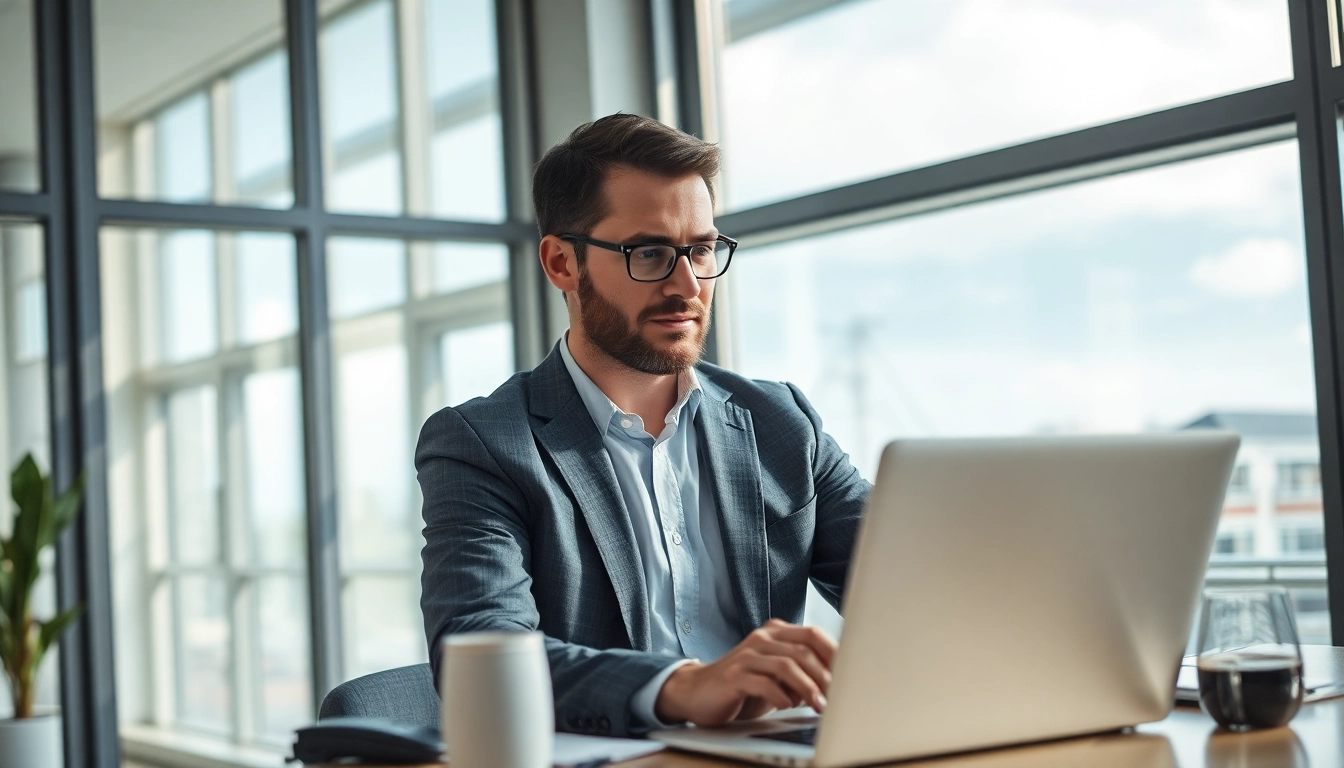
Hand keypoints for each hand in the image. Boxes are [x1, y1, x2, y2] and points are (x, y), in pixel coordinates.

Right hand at [653, 618, 836, 726]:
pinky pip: (764, 682)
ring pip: (787, 664)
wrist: (697, 693)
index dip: (834, 654)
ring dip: (808, 688)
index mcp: (775, 633)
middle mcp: (761, 638)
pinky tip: (786, 706)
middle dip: (825, 676)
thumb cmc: (744, 686)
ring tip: (818, 705)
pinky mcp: (733, 675)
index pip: (813, 634)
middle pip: (803, 649)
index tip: (850, 676)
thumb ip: (800, 672)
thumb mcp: (776, 676)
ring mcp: (746, 655)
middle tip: (837, 697)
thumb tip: (837, 683)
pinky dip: (780, 696)